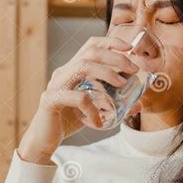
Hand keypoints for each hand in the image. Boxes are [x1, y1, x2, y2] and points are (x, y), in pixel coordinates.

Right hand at [18, 36, 140, 164]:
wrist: (44, 140)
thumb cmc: (69, 121)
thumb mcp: (95, 109)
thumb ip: (114, 104)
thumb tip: (138, 103)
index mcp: (73, 70)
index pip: (91, 46)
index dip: (111, 42)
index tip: (130, 48)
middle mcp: (63, 72)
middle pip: (91, 52)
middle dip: (116, 57)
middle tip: (133, 70)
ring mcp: (56, 84)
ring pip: (83, 67)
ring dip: (107, 73)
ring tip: (122, 85)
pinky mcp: (51, 99)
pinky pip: (77, 97)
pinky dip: (93, 109)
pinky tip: (98, 121)